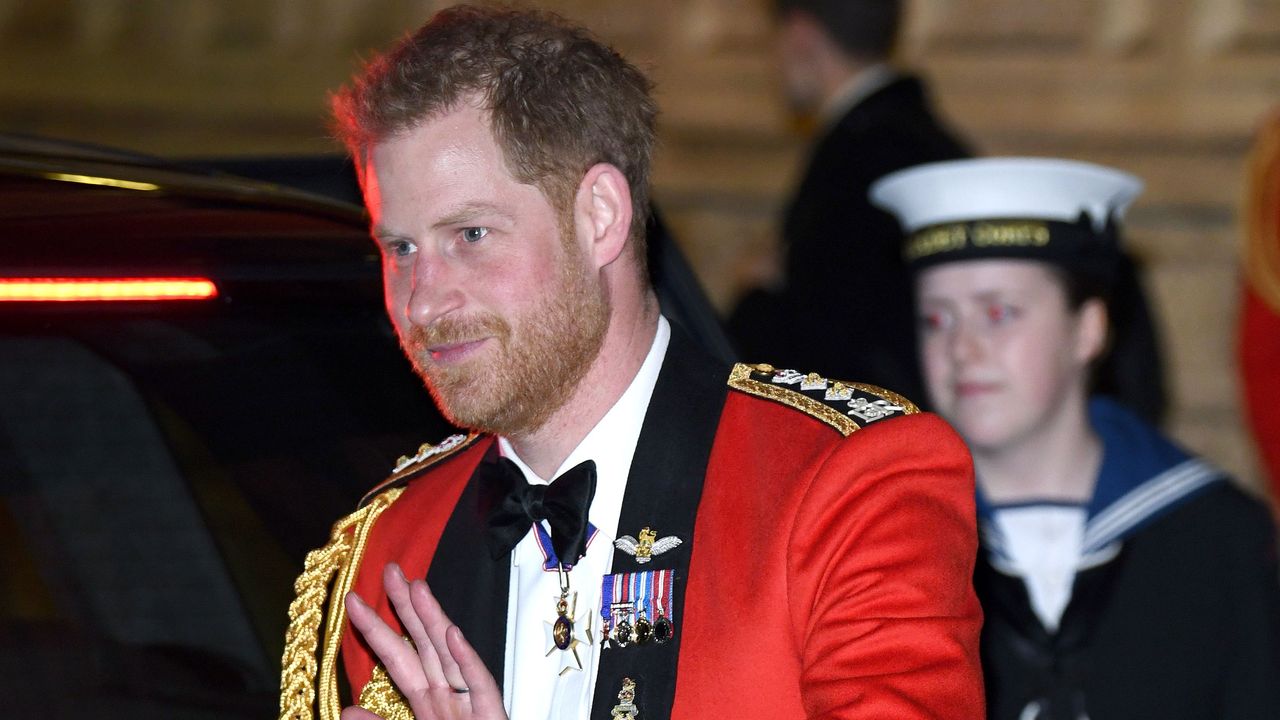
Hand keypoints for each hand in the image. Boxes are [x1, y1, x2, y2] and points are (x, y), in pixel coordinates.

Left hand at [341, 563, 507, 719]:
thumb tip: (347, 710)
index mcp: (426, 701)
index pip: (396, 657)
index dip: (376, 628)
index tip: (353, 599)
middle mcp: (447, 695)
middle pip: (424, 643)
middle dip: (407, 605)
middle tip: (390, 569)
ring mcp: (470, 702)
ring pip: (449, 654)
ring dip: (434, 621)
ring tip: (418, 588)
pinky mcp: (491, 714)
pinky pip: (477, 684)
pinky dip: (466, 660)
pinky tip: (453, 635)